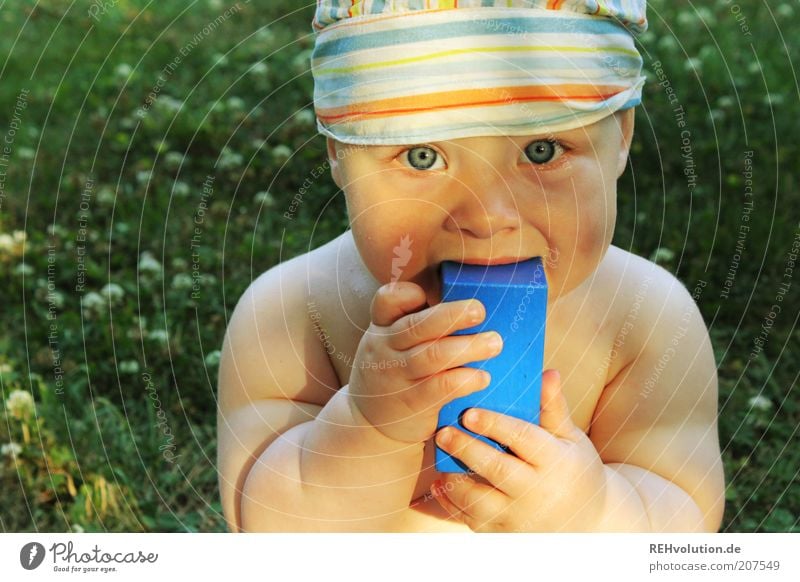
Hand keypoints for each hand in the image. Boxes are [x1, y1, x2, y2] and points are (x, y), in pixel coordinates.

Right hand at [348, 282, 502, 444]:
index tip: (429, 293)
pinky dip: (464, 380)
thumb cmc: (393, 370)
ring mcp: (397, 376)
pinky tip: (482, 377)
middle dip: (451, 316)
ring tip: (495, 343)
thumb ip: (416, 322)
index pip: (387, 301)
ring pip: (433, 356)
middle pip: (417, 326)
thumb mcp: (390, 342)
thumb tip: (466, 303)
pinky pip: (440, 387)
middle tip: (479, 310)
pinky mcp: (412, 402)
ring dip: (467, 348)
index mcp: (382, 327)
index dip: (407, 294)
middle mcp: (385, 348)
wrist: (370, 423)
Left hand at [430, 370, 608, 531]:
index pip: (523, 439)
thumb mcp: (572, 439)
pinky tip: (440, 484)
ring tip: (438, 458)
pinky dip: (453, 505)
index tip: (469, 412)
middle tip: (442, 432)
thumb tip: (547, 373)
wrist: (591, 523)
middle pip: (497, 470)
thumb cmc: (577, 470)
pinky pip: (474, 521)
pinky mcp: (506, 534)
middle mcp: (539, 493)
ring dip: (455, 481)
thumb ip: (554, 409)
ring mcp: (521, 518)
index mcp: (556, 462)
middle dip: (467, 449)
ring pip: (480, 502)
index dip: (495, 425)